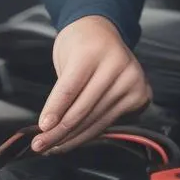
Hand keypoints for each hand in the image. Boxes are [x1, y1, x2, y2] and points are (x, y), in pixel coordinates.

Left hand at [32, 15, 150, 154]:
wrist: (103, 32)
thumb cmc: (79, 45)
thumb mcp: (64, 58)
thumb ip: (61, 91)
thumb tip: (49, 127)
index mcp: (93, 50)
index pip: (70, 88)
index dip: (55, 110)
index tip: (42, 127)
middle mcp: (117, 65)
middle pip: (83, 108)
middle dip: (59, 131)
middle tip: (39, 145)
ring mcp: (132, 81)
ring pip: (96, 120)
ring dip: (72, 138)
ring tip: (53, 147)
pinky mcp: (140, 95)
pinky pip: (108, 122)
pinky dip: (89, 134)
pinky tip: (73, 140)